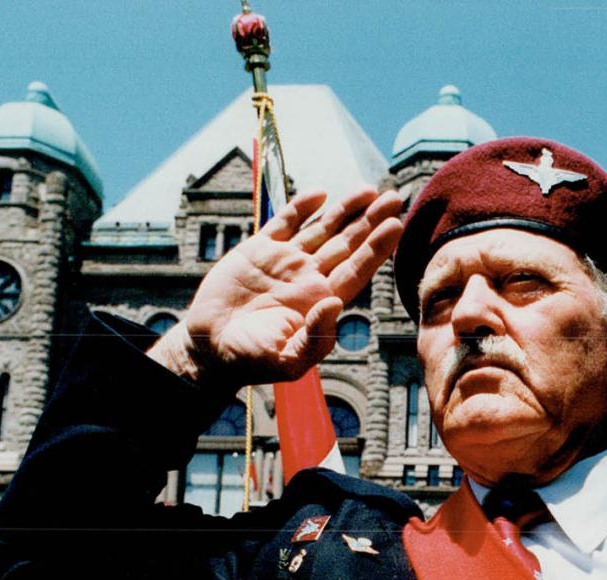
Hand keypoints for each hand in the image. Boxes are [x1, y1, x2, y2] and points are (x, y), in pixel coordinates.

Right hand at [149, 187, 404, 389]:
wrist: (210, 347)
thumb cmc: (252, 360)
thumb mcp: (288, 359)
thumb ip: (316, 336)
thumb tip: (336, 303)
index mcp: (322, 301)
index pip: (357, 268)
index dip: (377, 247)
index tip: (396, 224)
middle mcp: (309, 277)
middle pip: (348, 243)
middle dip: (371, 221)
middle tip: (394, 197)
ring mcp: (286, 261)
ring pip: (323, 228)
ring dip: (346, 210)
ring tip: (368, 190)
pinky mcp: (259, 250)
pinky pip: (286, 222)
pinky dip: (302, 207)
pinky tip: (320, 194)